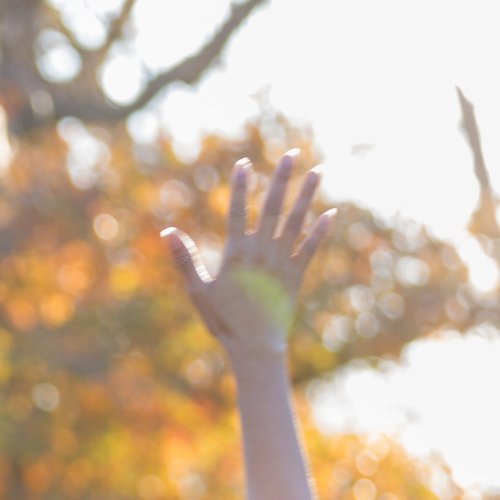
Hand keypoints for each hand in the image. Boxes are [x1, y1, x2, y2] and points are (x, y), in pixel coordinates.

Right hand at [164, 153, 332, 357]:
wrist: (254, 345)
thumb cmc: (223, 321)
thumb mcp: (198, 291)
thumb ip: (185, 259)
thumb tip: (167, 232)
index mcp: (236, 253)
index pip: (239, 210)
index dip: (241, 186)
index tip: (245, 163)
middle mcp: (261, 252)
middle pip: (274, 207)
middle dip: (283, 179)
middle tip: (292, 154)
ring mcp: (282, 262)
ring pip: (297, 221)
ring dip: (307, 195)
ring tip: (318, 172)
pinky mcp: (297, 276)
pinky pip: (311, 248)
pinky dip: (320, 231)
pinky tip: (331, 213)